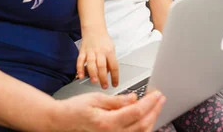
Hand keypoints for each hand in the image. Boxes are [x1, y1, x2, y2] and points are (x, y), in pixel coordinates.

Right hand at [50, 91, 165, 131]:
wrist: (61, 121)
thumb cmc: (74, 109)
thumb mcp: (96, 99)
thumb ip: (117, 100)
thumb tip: (135, 98)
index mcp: (107, 122)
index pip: (136, 112)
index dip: (150, 102)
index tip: (157, 94)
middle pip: (142, 124)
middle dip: (154, 110)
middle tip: (160, 99)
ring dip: (151, 120)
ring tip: (155, 107)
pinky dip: (142, 128)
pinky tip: (145, 119)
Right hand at [77, 29, 118, 88]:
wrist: (94, 29)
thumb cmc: (103, 40)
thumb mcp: (112, 49)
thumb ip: (110, 61)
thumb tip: (109, 74)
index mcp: (109, 51)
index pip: (114, 66)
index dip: (115, 77)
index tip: (115, 84)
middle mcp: (100, 52)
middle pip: (102, 66)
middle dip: (103, 78)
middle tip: (104, 86)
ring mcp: (90, 52)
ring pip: (91, 64)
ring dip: (92, 74)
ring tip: (94, 82)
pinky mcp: (82, 52)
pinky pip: (80, 61)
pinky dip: (80, 69)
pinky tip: (81, 76)